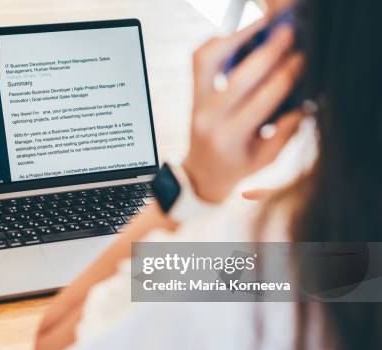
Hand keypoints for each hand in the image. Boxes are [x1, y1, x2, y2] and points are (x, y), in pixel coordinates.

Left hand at [182, 19, 304, 202]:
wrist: (202, 173)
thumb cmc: (238, 166)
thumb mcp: (267, 158)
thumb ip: (286, 131)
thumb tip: (306, 99)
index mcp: (230, 137)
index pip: (261, 101)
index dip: (284, 77)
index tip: (303, 59)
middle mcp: (209, 118)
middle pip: (239, 77)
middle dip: (267, 53)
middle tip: (288, 33)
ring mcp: (196, 102)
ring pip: (209, 60)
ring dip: (237, 38)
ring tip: (263, 26)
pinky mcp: (193, 92)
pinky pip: (201, 59)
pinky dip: (219, 42)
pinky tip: (241, 36)